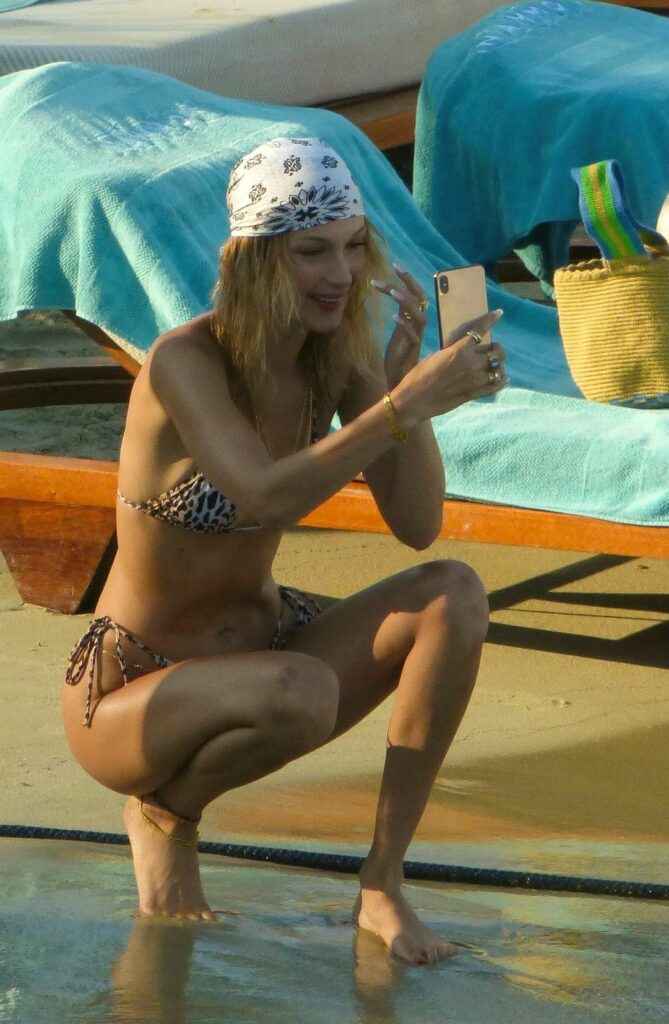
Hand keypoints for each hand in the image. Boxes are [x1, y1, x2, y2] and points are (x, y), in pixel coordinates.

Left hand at [371, 263, 428, 389]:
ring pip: (418, 315)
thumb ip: (401, 316)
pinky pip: (412, 336)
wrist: (399, 382)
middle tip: (395, 267)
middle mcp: (418, 326)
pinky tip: (393, 317)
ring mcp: (416, 338)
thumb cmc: (399, 358)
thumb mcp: (398, 332)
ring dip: (406, 301)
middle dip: (408, 282)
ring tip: (393, 291)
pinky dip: (404, 325)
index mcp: (415, 320)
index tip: (395, 264)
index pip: (416, 294)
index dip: (408, 279)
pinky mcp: (412, 350)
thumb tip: (395, 296)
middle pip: (419, 299)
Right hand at [394, 310, 507, 420]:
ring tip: (495, 367)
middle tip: (491, 351)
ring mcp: (474, 380)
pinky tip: (502, 378)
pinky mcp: (474, 394)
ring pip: (499, 368)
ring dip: (499, 366)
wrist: (413, 400)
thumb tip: (464, 348)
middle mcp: (470, 363)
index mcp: (458, 350)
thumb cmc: (418, 376)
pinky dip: (501, 381)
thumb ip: (454, 351)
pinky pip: (496, 386)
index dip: (491, 320)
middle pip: (496, 350)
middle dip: (496, 349)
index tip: (498, 313)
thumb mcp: (435, 356)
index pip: (480, 330)